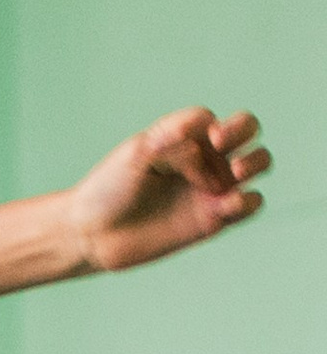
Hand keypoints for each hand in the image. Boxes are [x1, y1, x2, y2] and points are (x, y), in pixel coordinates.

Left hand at [67, 109, 265, 273]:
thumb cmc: (110, 188)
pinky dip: (247, 201)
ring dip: (256, 161)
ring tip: (235, 171)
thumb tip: (207, 139)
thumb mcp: (136, 154)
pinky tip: (225, 204)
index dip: (204, 124)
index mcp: (182, 137)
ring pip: (259, 162)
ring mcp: (212, 187)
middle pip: (247, 130)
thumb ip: (173, 141)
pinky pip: (250, 204)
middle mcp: (203, 157)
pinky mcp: (215, 218)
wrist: (95, 233)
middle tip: (220, 143)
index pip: (209, 119)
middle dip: (243, 129)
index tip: (176, 140)